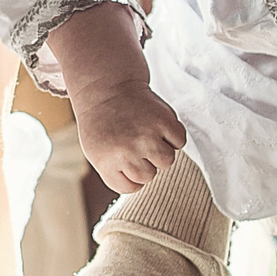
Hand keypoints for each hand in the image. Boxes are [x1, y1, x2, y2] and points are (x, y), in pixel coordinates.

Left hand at [74, 78, 186, 192]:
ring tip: (146, 134)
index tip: (122, 157)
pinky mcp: (164, 120)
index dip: (129, 174)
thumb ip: (117, 174)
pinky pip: (179, 141)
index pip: (130, 187)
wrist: (108, 88)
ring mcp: (146, 135)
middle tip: (133, 141)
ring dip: (160, 150)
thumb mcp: (97, 153)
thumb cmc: (103, 124)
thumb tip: (141, 184)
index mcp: (107, 162)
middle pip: (149, 176)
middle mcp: (127, 151)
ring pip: (167, 161)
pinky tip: (157, 125)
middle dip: (144, 161)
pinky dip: (172, 135)